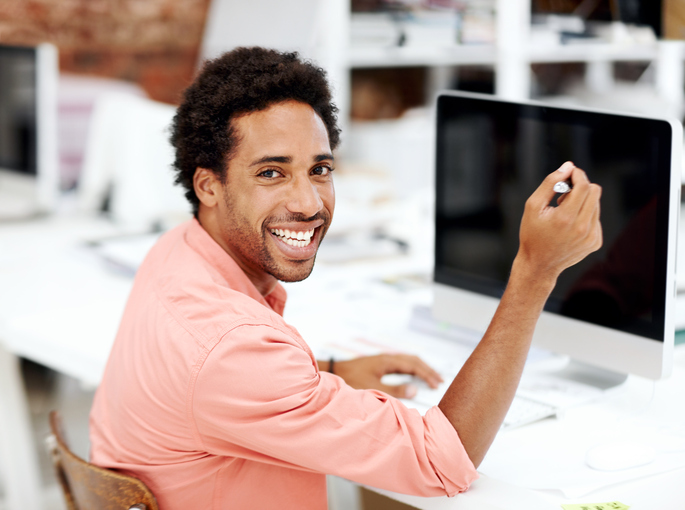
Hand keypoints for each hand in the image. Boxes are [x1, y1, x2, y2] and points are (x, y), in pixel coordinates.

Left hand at [328, 354, 442, 398]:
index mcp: (387, 361)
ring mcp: (383, 360)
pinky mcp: (378, 365)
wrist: (333, 372)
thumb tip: (415, 390)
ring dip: (420, 369)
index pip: (413, 365)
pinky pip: (400, 364)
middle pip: (413, 360)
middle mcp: (387, 358)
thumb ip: (395, 391)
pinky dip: (411, 370)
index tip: (437, 384)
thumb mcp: (374, 388)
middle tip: (440, 380)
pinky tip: (412, 376)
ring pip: (407, 361)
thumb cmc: (351, 380)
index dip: (427, 374)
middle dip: (427, 370)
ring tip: (431, 378)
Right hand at [517, 161, 602, 281]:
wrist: (539, 265)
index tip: (570, 173)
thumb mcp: (533, 206)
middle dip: (581, 185)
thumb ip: (550, 183)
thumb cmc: (532, 234)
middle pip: (595, 192)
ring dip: (582, 201)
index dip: (578, 175)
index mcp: (565, 218)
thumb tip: (568, 166)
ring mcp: (591, 237)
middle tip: (565, 192)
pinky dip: (584, 215)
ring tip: (564, 210)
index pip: (583, 186)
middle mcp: (582, 228)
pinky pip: (596, 218)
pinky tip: (569, 224)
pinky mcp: (595, 242)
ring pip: (596, 204)